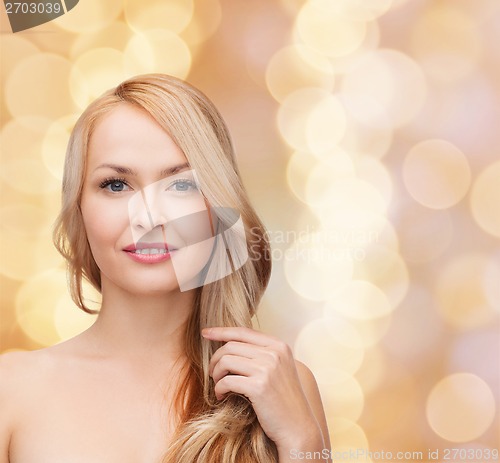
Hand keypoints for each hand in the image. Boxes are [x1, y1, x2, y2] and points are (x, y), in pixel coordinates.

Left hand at [203, 326, 322, 451]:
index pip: (243, 331)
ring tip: (218, 384)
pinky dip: (219, 388)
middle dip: (216, 359)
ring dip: (216, 373)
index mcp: (279, 345)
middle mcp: (274, 353)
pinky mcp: (258, 387)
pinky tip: (221, 396)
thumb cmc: (284, 399)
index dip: (221, 331)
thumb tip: (230, 344)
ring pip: (226, 361)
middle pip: (231, 346)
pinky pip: (226, 381)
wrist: (298, 427)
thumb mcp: (279, 368)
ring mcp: (267, 369)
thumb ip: (261, 353)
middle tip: (214, 373)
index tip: (206, 333)